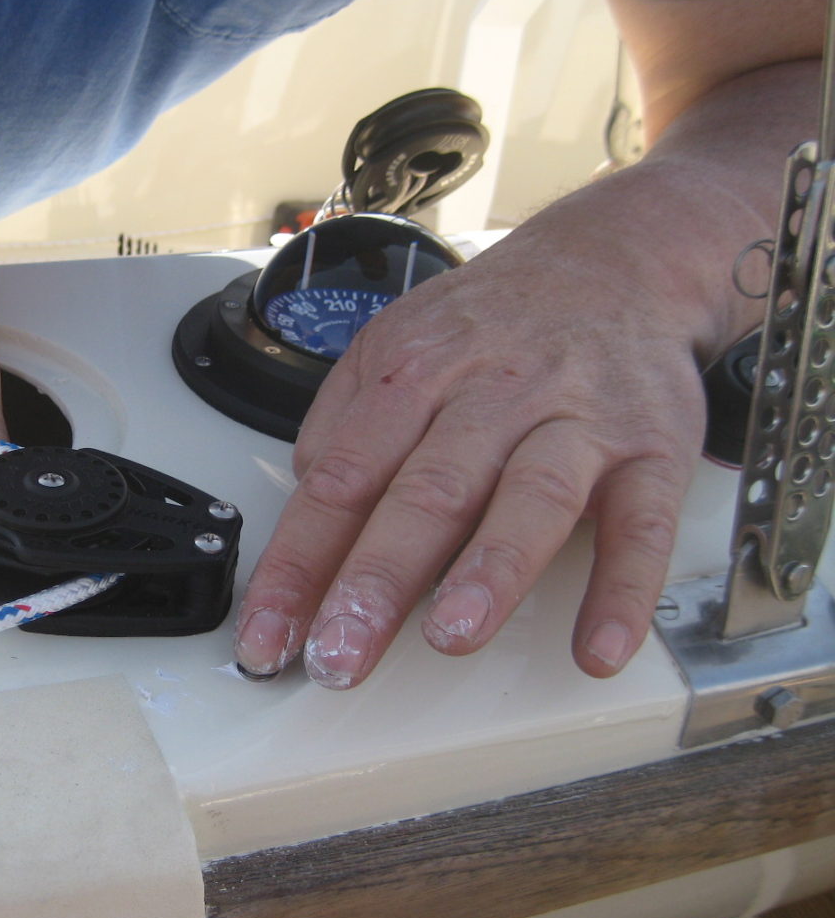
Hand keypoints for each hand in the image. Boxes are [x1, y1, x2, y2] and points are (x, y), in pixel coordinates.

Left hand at [233, 197, 712, 686]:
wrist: (613, 263)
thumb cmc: (491, 326)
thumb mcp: (392, 345)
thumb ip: (344, 425)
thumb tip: (306, 500)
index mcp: (412, 375)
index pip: (340, 481)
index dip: (297, 565)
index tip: (267, 636)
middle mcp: (490, 396)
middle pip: (426, 494)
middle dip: (375, 582)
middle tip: (339, 654)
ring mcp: (574, 421)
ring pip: (531, 498)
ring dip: (489, 573)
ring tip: (451, 637)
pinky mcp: (651, 449)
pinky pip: (642, 523)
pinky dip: (623, 588)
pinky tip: (598, 647)